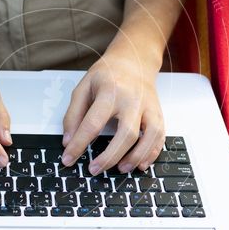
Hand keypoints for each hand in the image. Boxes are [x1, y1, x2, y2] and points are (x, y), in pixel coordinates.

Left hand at [61, 52, 164, 173]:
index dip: (79, 144)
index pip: (93, 123)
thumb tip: (68, 141)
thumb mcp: (83, 87)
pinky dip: (152, 153)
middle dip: (110, 156)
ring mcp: (149, 107)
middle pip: (126, 134)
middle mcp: (133, 100)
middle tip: (94, 170)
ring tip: (120, 170)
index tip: (68, 159)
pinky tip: (140, 164)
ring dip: (136, 157)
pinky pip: (160, 136)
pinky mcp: (158, 113)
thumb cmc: (107, 74)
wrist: (134, 59)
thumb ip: (73, 114)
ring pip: (149, 137)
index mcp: (110, 92)